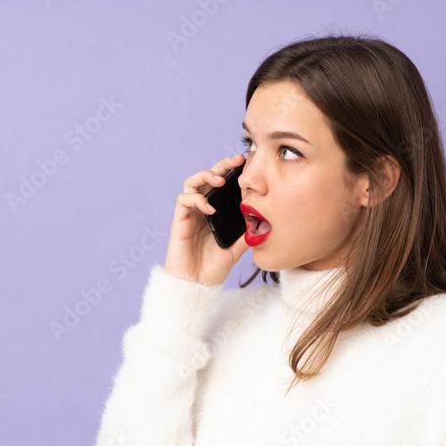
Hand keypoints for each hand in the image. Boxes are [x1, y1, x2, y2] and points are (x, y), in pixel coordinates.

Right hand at [163, 152, 247, 285]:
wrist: (196, 285)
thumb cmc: (213, 268)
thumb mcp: (237, 248)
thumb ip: (247, 233)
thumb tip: (266, 221)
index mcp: (215, 212)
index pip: (222, 186)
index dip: (233, 172)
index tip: (248, 164)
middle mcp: (202, 209)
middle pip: (208, 178)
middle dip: (222, 166)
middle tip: (237, 160)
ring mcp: (190, 214)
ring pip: (192, 183)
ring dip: (205, 176)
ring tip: (220, 180)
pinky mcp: (179, 221)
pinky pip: (183, 200)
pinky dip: (197, 199)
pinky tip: (210, 208)